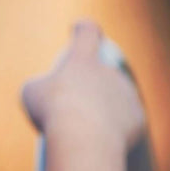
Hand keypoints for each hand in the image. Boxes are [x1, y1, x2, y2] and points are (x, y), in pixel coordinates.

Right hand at [21, 19, 145, 150]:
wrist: (85, 141)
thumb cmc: (53, 113)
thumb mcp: (31, 94)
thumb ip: (41, 86)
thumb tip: (49, 93)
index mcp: (84, 60)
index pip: (87, 33)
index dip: (83, 30)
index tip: (79, 29)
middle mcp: (110, 72)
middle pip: (100, 72)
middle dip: (88, 86)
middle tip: (70, 109)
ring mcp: (126, 94)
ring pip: (113, 98)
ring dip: (101, 109)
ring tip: (83, 131)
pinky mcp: (138, 118)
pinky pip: (123, 120)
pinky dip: (112, 129)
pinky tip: (99, 140)